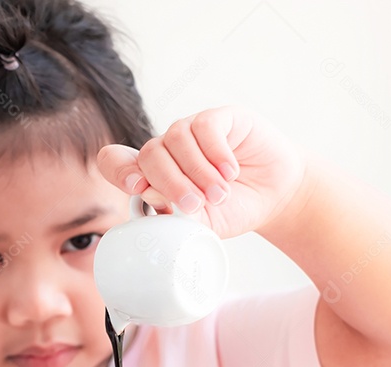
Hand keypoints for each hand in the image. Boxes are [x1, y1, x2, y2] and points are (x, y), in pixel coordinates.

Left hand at [97, 106, 305, 238]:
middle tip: (195, 205)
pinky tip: (229, 172)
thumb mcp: (201, 224)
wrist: (274, 197)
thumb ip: (175, 217)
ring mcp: (192, 131)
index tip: (135, 186)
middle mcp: (167, 149)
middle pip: (149, 154)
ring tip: (219, 194)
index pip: (116, 161)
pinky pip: (205, 127)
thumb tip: (150, 199)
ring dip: (197, 172)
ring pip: (175, 139)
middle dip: (170, 183)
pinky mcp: (220, 118)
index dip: (118, 169)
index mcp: (153, 175)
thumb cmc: (232, 209)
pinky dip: (215, 153)